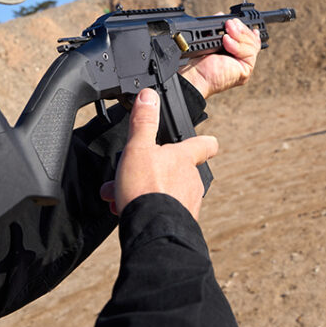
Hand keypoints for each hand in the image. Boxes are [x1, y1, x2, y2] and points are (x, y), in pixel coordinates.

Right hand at [100, 88, 218, 219]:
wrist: (152, 231)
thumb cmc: (146, 188)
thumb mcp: (138, 148)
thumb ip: (143, 121)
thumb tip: (149, 95)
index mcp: (184, 159)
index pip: (205, 145)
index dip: (205, 142)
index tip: (207, 142)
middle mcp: (191, 180)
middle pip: (176, 170)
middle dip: (150, 171)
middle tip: (129, 174)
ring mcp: (188, 203)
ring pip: (165, 191)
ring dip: (143, 190)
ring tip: (118, 195)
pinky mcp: (179, 223)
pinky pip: (161, 211)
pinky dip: (145, 209)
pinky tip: (125, 211)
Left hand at [178, 18, 261, 98]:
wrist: (194, 74)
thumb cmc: (197, 60)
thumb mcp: (209, 38)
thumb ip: (217, 27)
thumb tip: (222, 14)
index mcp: (234, 51)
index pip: (248, 37)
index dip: (246, 28)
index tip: (238, 20)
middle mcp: (241, 58)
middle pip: (252, 39)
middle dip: (241, 29)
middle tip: (229, 23)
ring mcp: (244, 65)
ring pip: (252, 44)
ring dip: (240, 35)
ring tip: (227, 31)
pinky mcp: (246, 70)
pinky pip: (250, 53)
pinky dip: (238, 45)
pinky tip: (226, 42)